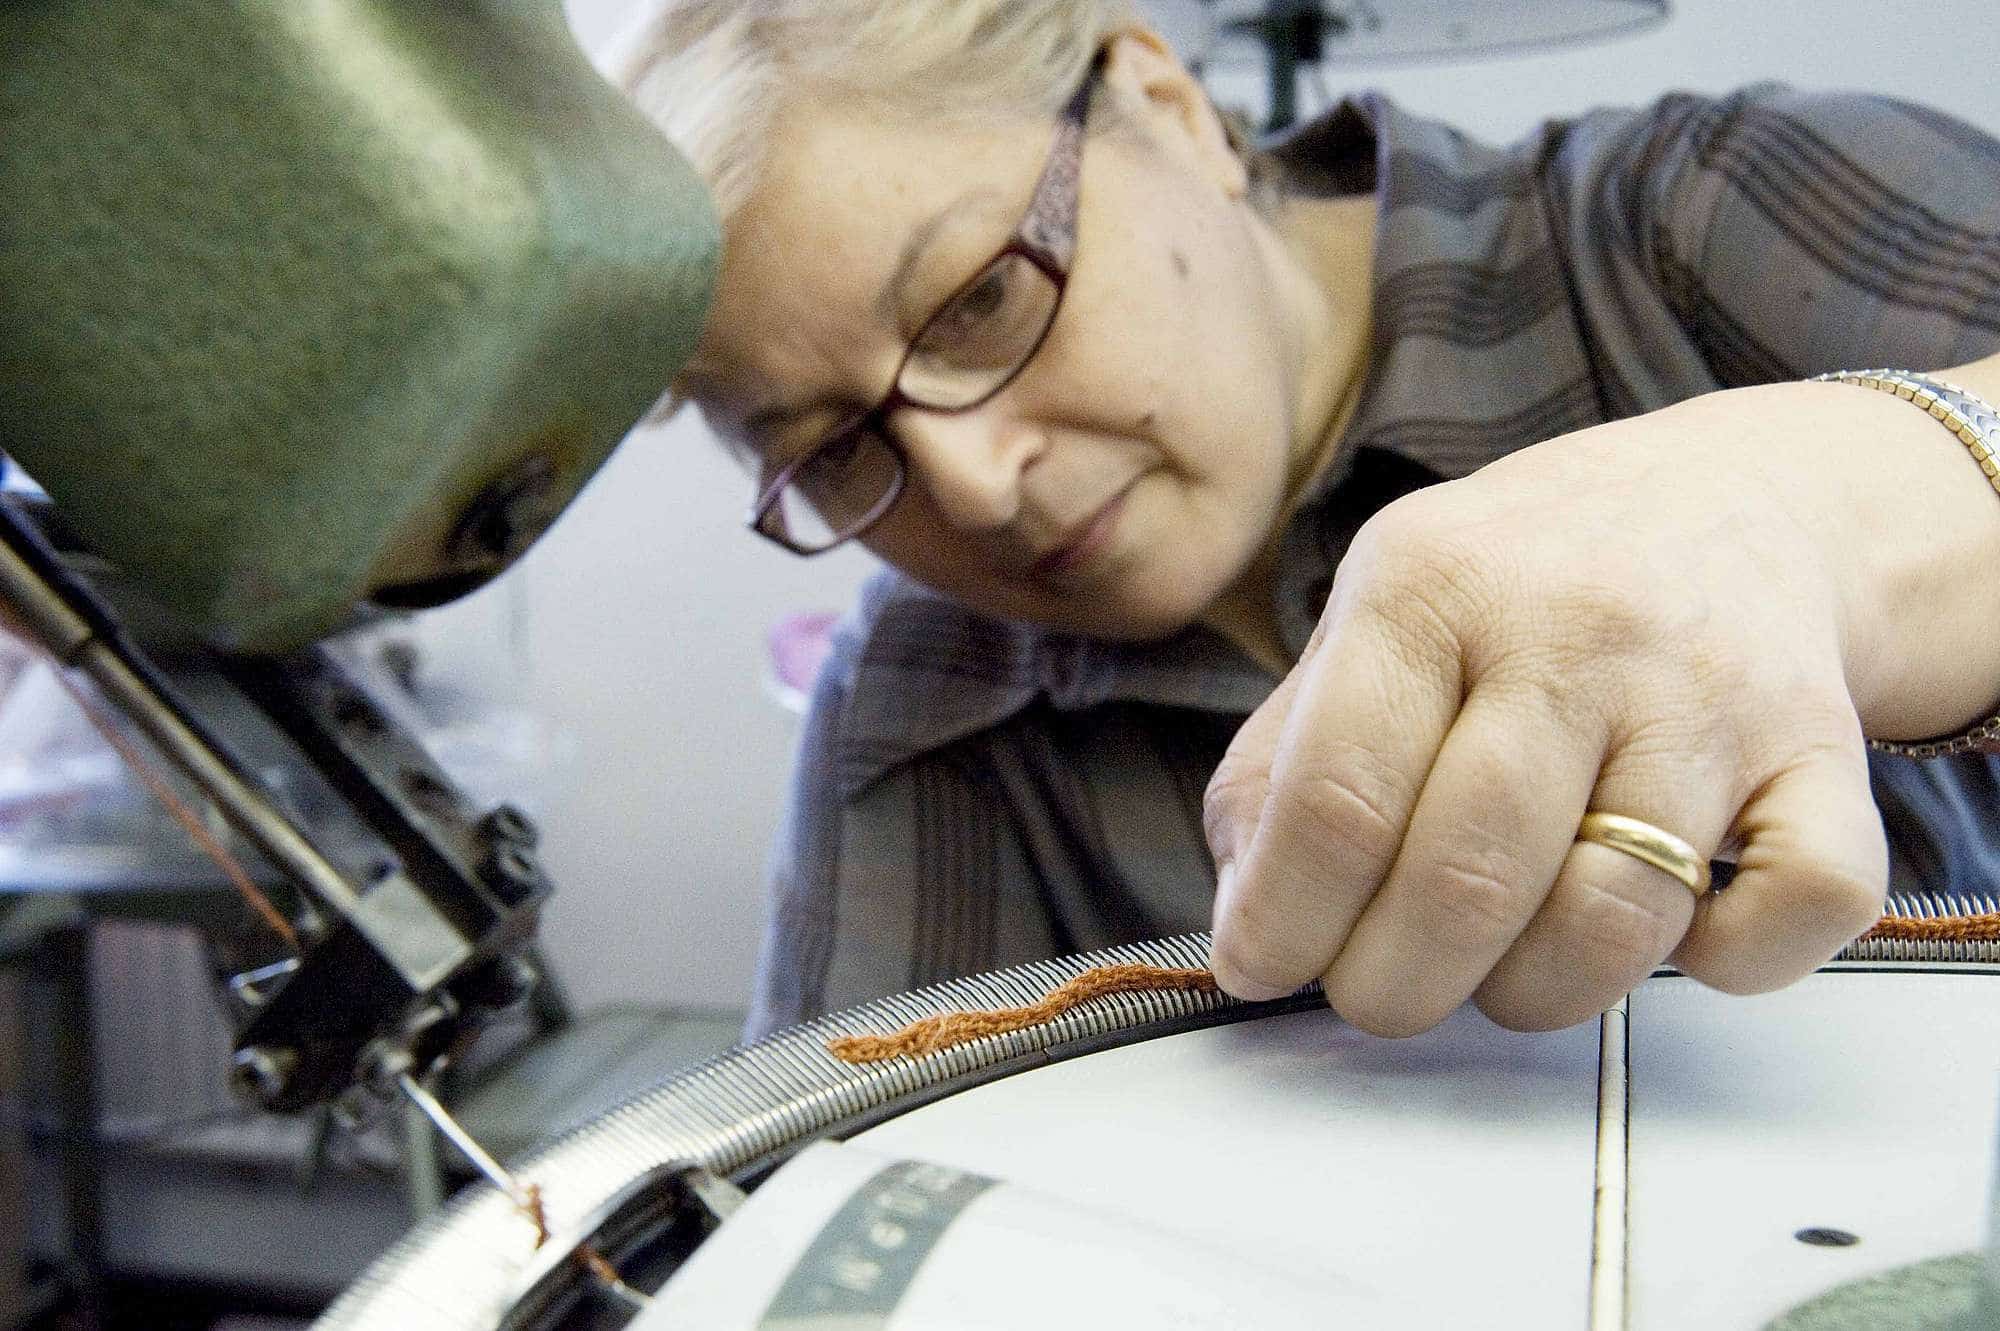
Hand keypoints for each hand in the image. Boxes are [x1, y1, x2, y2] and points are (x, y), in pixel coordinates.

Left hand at [1204, 394, 1899, 1034]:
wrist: (1727, 499)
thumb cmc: (1522, 584)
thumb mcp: (1373, 616)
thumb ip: (1285, 755)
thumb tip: (1248, 905)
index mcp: (1432, 584)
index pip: (1336, 796)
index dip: (1284, 919)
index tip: (1261, 967)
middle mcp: (1575, 629)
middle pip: (1465, 879)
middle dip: (1393, 983)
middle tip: (1376, 991)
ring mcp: (1708, 692)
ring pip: (1612, 920)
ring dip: (1532, 991)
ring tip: (1496, 963)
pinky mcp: (1823, 750)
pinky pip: (1793, 909)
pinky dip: (1725, 961)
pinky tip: (1667, 924)